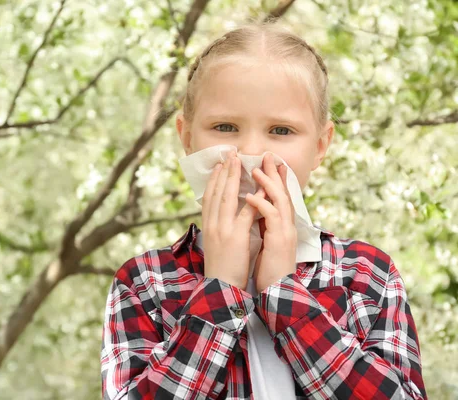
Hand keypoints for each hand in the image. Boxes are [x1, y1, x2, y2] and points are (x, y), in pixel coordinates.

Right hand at [202, 151, 258, 289]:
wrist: (221, 287)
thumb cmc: (222, 269)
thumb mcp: (218, 244)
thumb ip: (220, 228)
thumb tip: (225, 217)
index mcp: (209, 226)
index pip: (210, 197)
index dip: (215, 179)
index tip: (220, 164)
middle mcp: (213, 224)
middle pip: (217, 192)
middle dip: (224, 171)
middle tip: (229, 153)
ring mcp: (223, 229)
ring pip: (228, 197)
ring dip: (233, 176)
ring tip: (238, 160)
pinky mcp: (236, 236)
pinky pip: (246, 212)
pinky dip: (252, 198)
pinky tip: (257, 186)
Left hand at [245, 153, 296, 291]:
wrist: (276, 292)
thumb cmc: (268, 269)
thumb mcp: (265, 243)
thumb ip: (261, 226)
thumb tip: (251, 213)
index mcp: (281, 226)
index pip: (278, 197)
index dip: (274, 179)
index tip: (267, 164)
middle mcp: (286, 226)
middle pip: (282, 193)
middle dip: (274, 173)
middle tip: (267, 155)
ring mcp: (285, 232)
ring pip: (280, 200)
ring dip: (268, 183)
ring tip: (256, 170)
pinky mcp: (280, 240)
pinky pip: (272, 216)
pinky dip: (261, 204)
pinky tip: (250, 196)